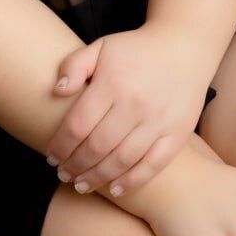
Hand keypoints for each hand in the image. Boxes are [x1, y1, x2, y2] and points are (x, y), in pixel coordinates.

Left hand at [45, 21, 217, 196]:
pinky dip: (132, 181)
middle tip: (63, 174)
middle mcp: (135, 103)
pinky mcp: (177, 133)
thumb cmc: (136, 50)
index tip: (51, 157)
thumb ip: (74, 65)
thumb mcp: (101, 47)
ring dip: (98, 177)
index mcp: (112, 82)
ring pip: (122, 160)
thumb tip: (57, 91)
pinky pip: (153, 165)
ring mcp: (158, 120)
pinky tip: (115, 189)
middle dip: (75, 165)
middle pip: (97, 146)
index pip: (78, 124)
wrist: (184, 46)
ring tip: (82, 185)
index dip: (60, 145)